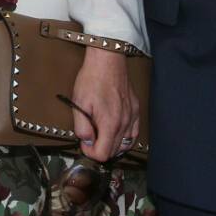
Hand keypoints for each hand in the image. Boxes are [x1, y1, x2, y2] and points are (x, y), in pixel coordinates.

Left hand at [71, 47, 138, 163]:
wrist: (107, 61)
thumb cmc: (92, 79)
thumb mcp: (79, 103)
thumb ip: (82, 127)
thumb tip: (86, 141)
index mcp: (109, 123)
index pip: (103, 154)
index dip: (90, 153)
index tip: (84, 144)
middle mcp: (124, 123)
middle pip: (114, 151)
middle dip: (100, 149)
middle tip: (90, 139)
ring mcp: (132, 117)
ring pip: (125, 144)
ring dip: (112, 145)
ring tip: (101, 136)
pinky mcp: (136, 110)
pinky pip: (134, 133)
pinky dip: (125, 138)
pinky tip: (117, 133)